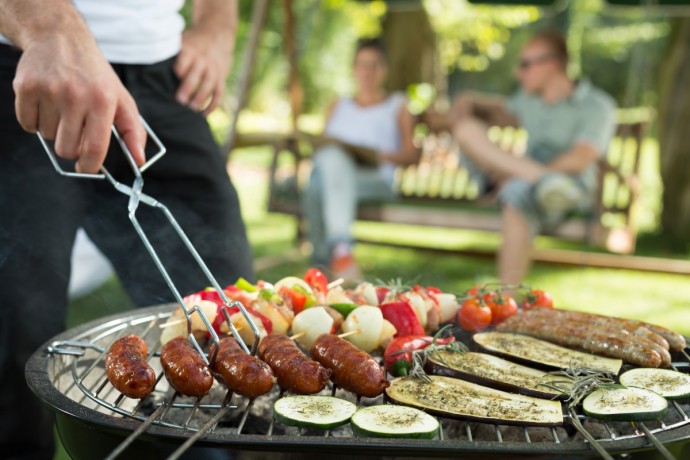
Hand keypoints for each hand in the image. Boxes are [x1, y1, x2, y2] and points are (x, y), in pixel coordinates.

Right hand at [13, 36, 145, 173]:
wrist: (60, 38)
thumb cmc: (95, 76)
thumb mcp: (121, 99)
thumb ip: (133, 132)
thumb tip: (139, 160)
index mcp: (103, 101)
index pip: (94, 148)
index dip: (90, 165)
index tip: (87, 167)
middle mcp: (76, 95)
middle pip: (67, 148)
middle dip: (71, 148)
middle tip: (75, 131)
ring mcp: (49, 91)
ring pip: (47, 137)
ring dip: (54, 130)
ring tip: (62, 108)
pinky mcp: (26, 87)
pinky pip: (27, 124)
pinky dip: (35, 121)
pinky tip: (46, 104)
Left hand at [174, 28, 233, 114]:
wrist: (217, 34)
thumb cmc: (192, 42)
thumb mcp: (182, 40)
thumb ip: (171, 52)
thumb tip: (148, 65)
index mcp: (191, 50)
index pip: (186, 59)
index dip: (181, 68)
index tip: (175, 76)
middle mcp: (203, 59)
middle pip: (197, 74)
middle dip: (189, 87)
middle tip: (180, 100)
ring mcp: (214, 69)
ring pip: (209, 85)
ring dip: (201, 98)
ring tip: (192, 109)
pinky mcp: (221, 77)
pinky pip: (219, 93)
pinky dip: (213, 104)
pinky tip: (204, 114)